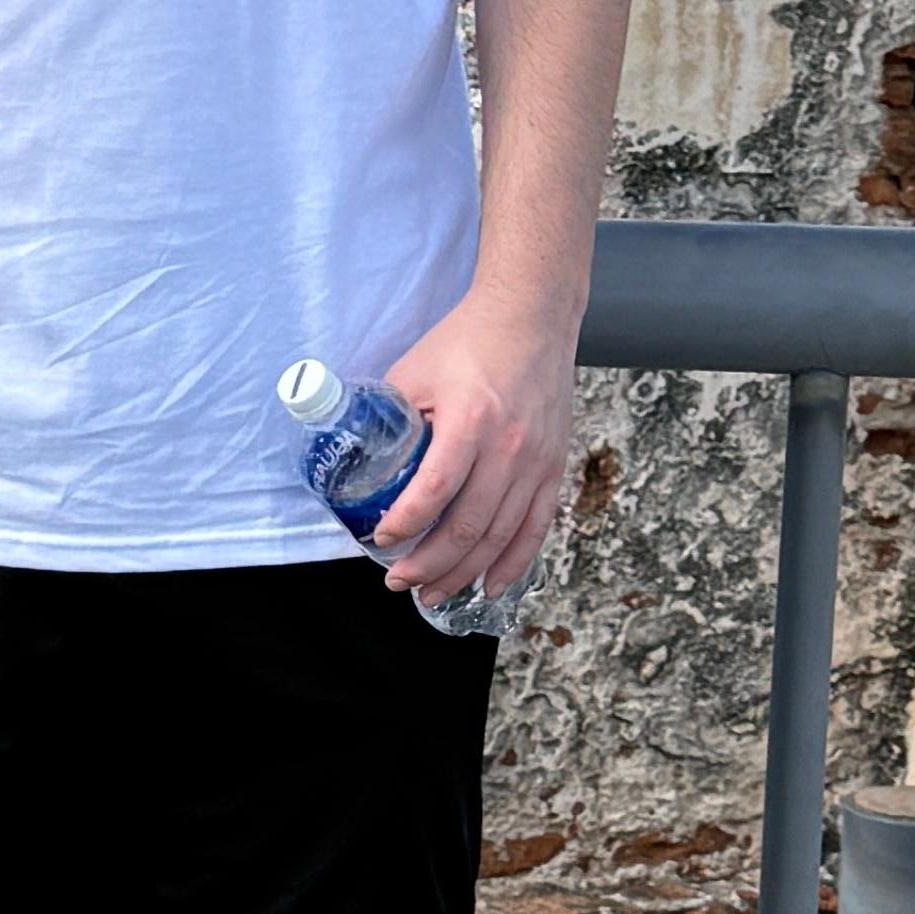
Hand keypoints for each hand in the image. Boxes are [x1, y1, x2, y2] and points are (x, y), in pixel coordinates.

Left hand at [365, 298, 575, 609]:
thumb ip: (392, 419)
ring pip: (500, 536)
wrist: (531, 318)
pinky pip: (536, 527)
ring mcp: (536, 461)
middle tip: (399, 583)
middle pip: (468, 526)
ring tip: (432, 595)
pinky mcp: (554, 467)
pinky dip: (513, 563)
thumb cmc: (467, 341)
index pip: (433, 491)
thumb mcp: (414, 372)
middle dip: (429, 565)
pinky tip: (490, 585)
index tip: (380, 541)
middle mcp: (509, 448)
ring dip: (464, 573)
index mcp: (470, 421)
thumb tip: (360, 461)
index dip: (404, 525)